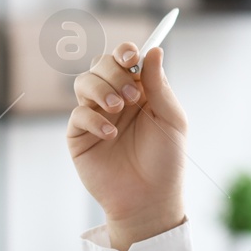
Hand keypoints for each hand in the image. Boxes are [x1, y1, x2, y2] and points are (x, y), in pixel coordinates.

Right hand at [66, 39, 187, 237]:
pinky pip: (78, 113)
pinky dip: (94, 119)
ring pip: (84, 82)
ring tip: (118, 109)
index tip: (132, 58)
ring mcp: (95, 115)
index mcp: (140, 91)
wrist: (149, 199)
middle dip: (115, 73)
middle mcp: (115, 99)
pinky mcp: (79, 135)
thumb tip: (153, 50)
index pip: (126, 59)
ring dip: (101, 89)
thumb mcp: (172, 120)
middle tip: (132, 96)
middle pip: (101, 64)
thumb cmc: (165, 162)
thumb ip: (159, 86)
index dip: (125, 52)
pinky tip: (111, 135)